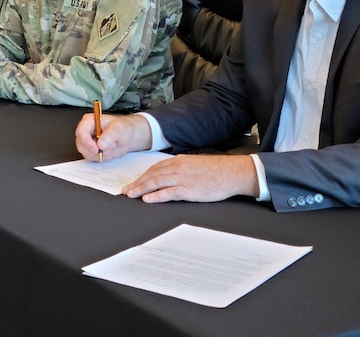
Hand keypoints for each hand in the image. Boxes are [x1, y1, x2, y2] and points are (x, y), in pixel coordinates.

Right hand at [75, 113, 152, 161]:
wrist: (128, 136)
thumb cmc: (123, 128)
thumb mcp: (119, 128)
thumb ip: (110, 135)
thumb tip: (101, 144)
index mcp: (90, 121)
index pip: (81, 131)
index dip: (87, 142)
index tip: (96, 149)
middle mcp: (87, 131)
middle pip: (81, 144)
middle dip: (95, 151)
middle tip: (107, 150)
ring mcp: (88, 142)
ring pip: (86, 153)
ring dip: (100, 154)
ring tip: (111, 148)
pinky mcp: (91, 150)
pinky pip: (92, 158)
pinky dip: (102, 158)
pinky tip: (109, 151)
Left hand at [121, 154, 258, 202]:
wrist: (233, 172)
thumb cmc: (217, 170)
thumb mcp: (195, 165)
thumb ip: (182, 169)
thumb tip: (170, 176)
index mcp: (179, 161)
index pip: (155, 168)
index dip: (142, 176)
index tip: (133, 182)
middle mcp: (178, 167)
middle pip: (152, 175)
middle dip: (137, 183)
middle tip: (126, 191)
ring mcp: (183, 178)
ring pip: (156, 182)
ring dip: (141, 189)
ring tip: (131, 195)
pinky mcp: (189, 189)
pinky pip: (169, 192)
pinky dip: (156, 196)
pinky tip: (147, 199)